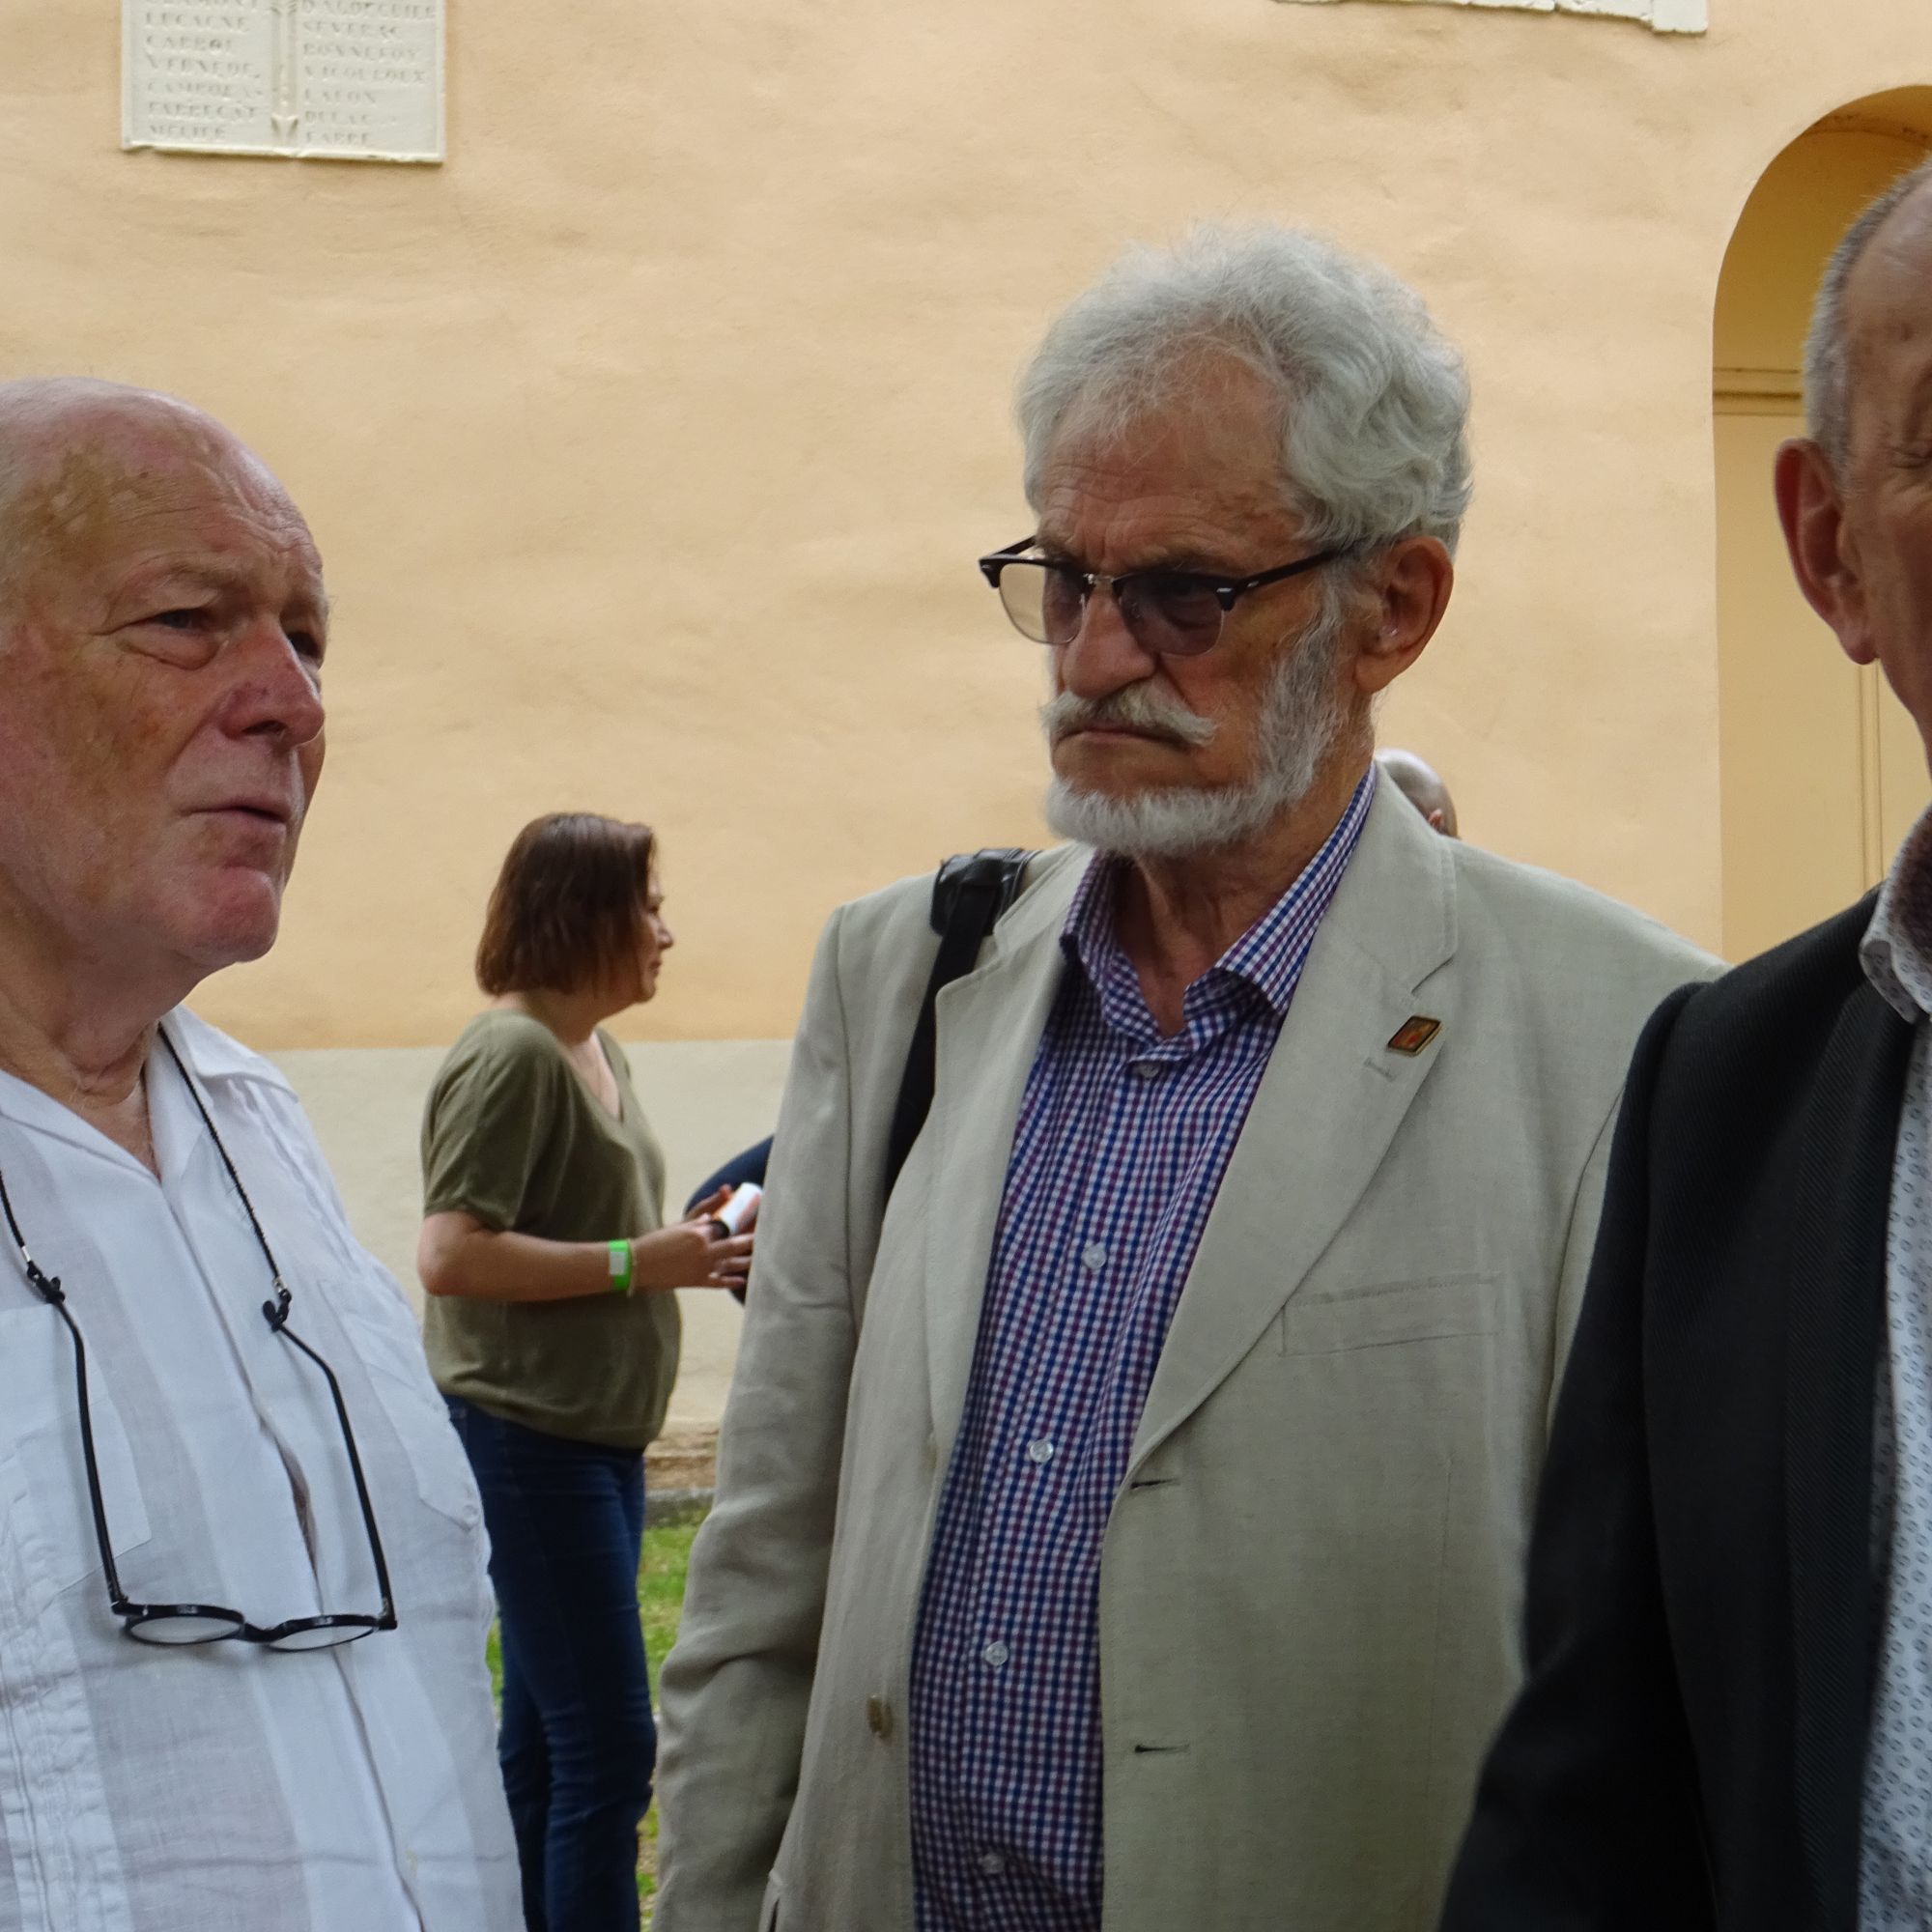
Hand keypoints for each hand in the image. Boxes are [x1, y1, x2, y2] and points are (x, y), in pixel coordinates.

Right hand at [630, 1197, 753, 1290]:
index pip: (724, 1226)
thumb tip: (713, 1215)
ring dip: (746, 1261)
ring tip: (760, 1257)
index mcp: (699, 1232)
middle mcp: (705, 1250)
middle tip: (764, 1237)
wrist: (640, 1265)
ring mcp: (703, 1267)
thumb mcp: (678, 1224)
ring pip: (731, 1264)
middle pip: (734, 1244)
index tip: (752, 1220)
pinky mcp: (698, 1281)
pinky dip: (731, 1282)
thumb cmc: (656, 1241)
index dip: (739, 1222)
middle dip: (750, 1240)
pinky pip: (719, 1283)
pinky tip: (743, 1281)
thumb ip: (698, 1216)